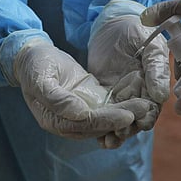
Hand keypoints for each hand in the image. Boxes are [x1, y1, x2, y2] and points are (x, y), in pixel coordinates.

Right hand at [12, 38, 156, 147]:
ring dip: (127, 113)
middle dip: (124, 118)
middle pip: (101, 124)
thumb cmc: (34, 65)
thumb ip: (57, 98)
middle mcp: (70, 122)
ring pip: (108, 118)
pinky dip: (124, 105)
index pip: (86, 124)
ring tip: (147, 106)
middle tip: (145, 109)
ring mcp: (81, 111)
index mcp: (55, 120)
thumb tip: (79, 113)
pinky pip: (109, 106)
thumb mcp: (40, 78)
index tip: (127, 115)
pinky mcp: (90, 100)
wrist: (33, 55)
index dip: (107, 120)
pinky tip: (140, 98)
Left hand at [88, 0, 169, 143]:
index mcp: (153, 84)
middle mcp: (139, 93)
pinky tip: (95, 135)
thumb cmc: (136, 30)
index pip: (153, 105)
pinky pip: (104, 113)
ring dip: (114, 131)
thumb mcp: (150, 45)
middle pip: (136, 117)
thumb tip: (162, 96)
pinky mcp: (104, 95)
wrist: (112, 23)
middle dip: (129, 128)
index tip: (142, 122)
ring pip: (119, 119)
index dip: (148, 116)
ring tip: (107, 140)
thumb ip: (156, 68)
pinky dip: (100, 124)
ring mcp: (121, 95)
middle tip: (119, 134)